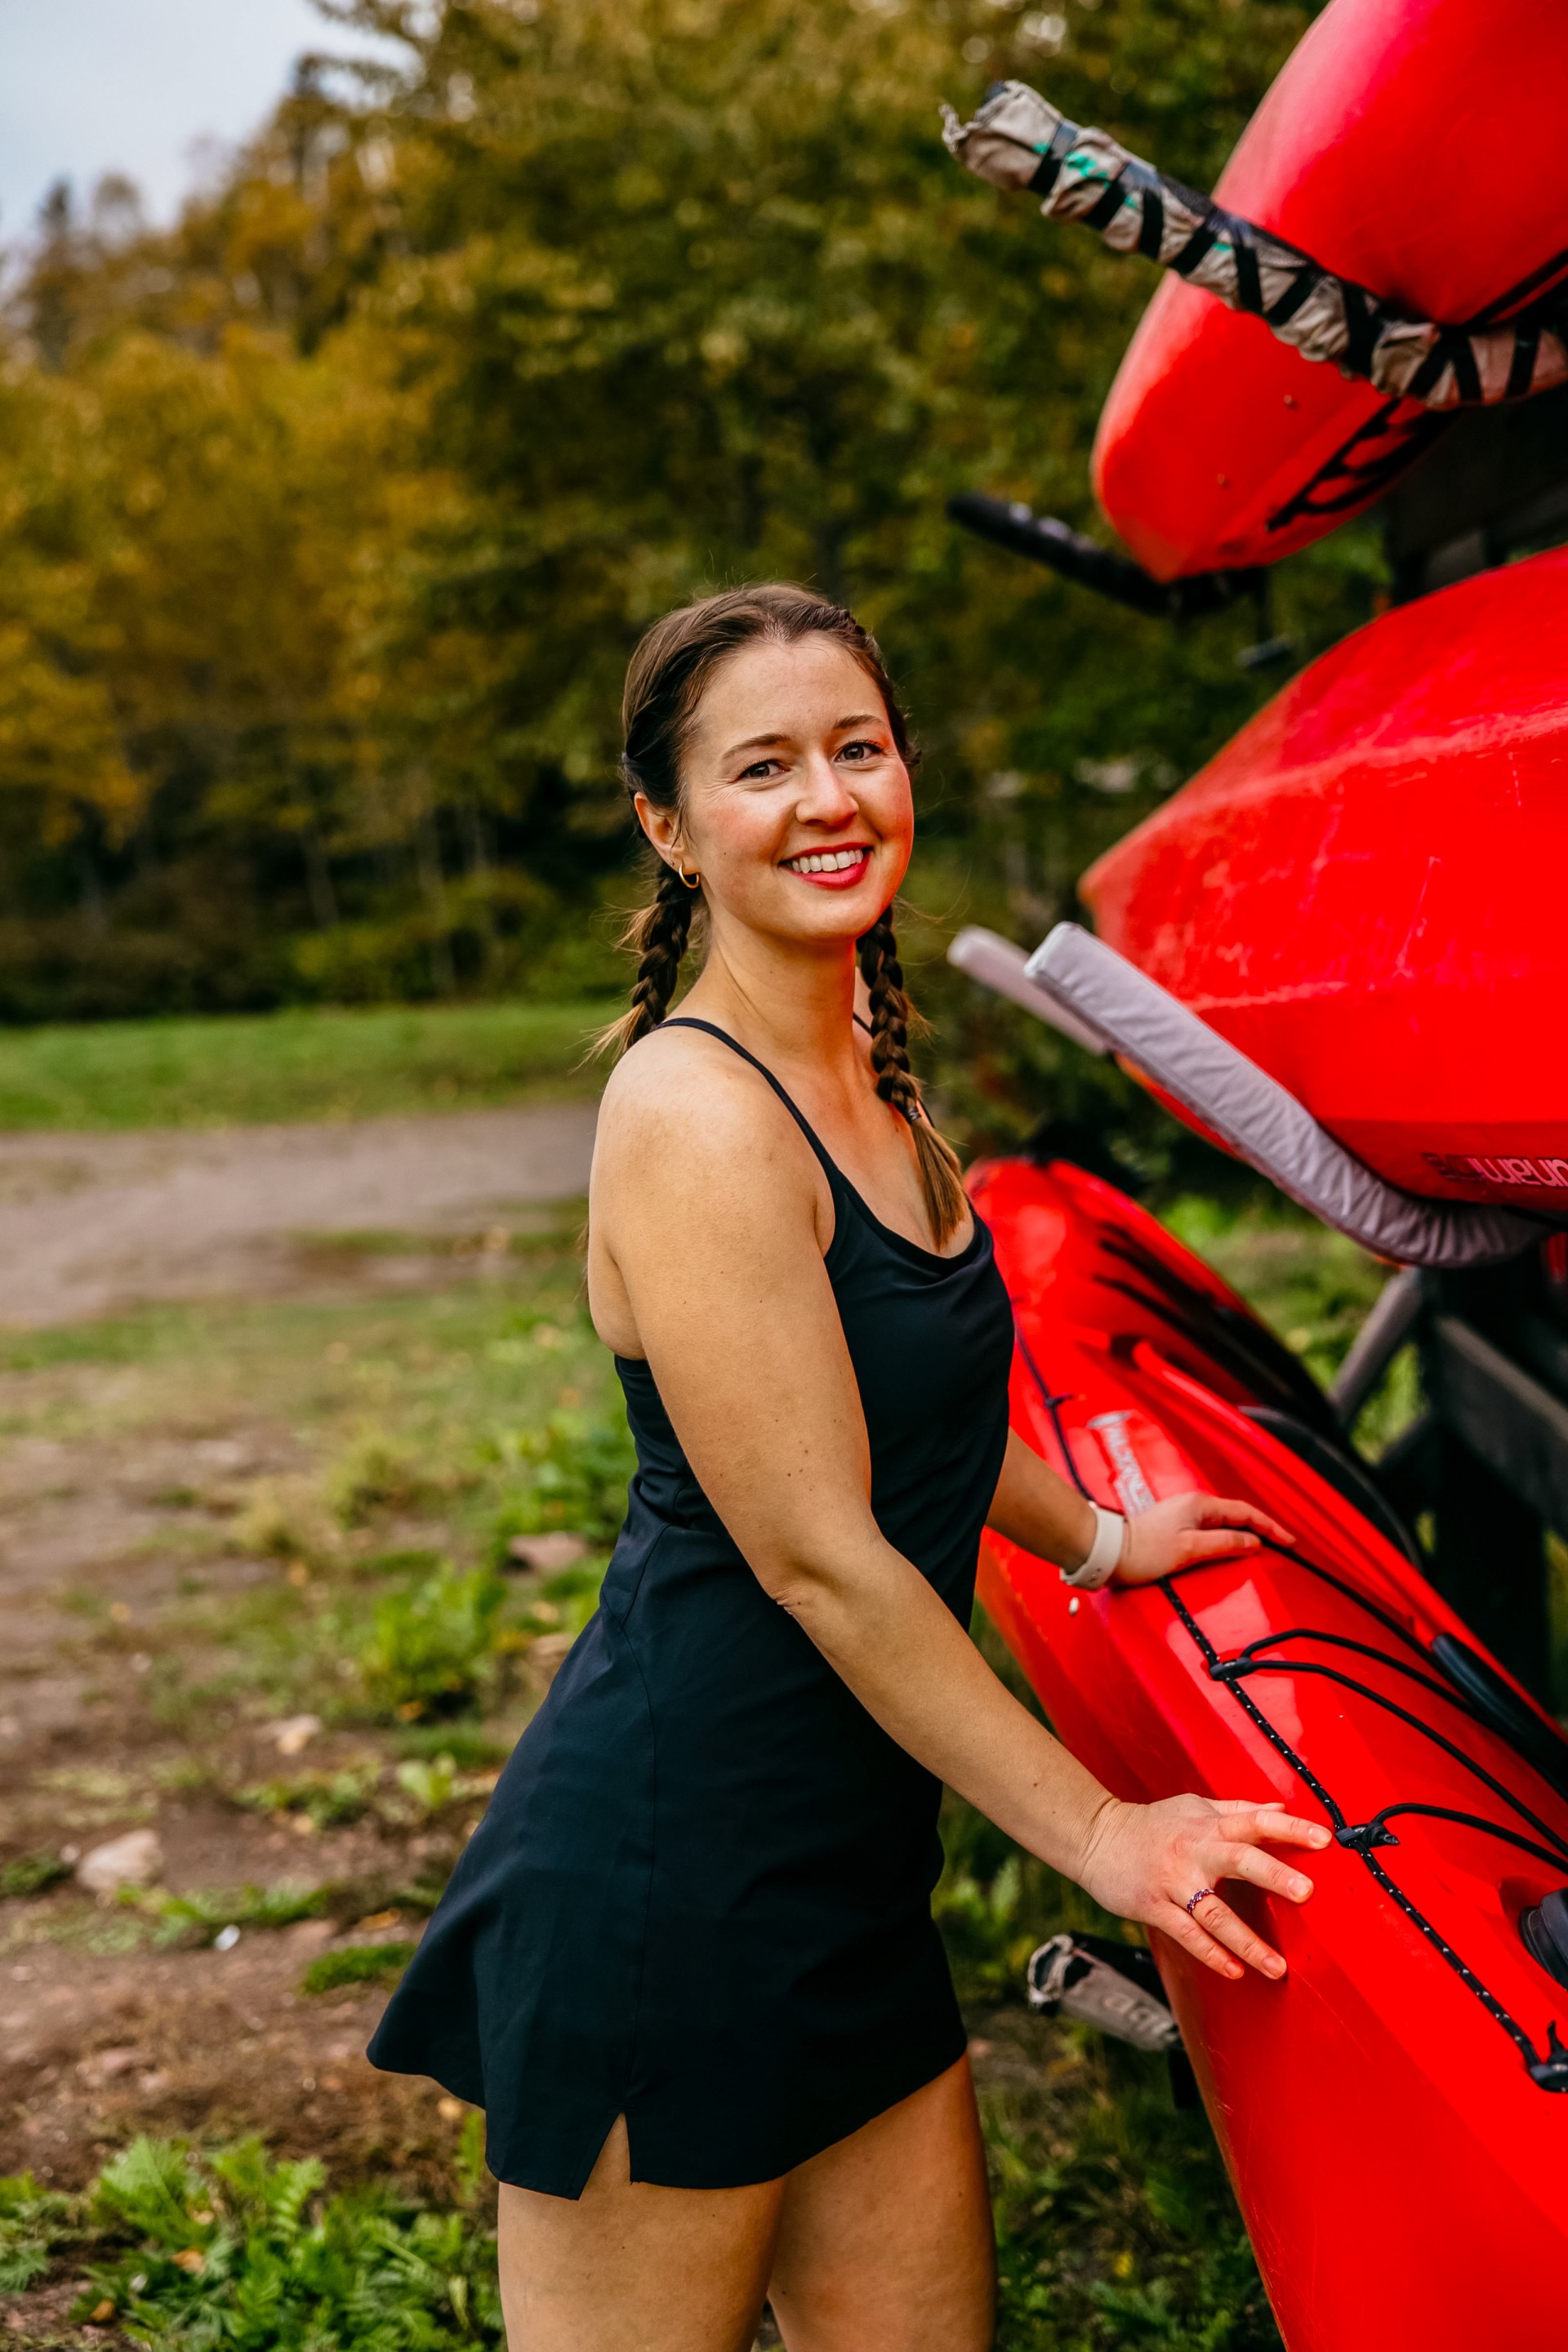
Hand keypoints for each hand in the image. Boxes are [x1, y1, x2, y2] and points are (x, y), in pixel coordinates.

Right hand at [1076, 1793, 1329, 1980]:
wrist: (1096, 1836)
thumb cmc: (1154, 1824)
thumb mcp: (1195, 1808)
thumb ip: (1239, 1810)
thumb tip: (1279, 1807)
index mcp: (1209, 1826)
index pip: (1256, 1821)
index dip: (1290, 1828)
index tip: (1324, 1839)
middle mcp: (1194, 1851)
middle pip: (1239, 1860)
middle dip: (1273, 1875)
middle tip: (1306, 1892)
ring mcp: (1173, 1881)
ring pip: (1214, 1913)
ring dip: (1247, 1941)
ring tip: (1278, 1967)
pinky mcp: (1154, 1907)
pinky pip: (1186, 1934)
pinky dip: (1211, 1954)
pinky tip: (1235, 1971)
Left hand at [1114, 1492, 1292, 1584]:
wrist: (1108, 1552)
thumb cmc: (1144, 1551)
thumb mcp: (1189, 1549)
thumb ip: (1224, 1543)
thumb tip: (1252, 1542)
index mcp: (1199, 1505)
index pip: (1245, 1513)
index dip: (1270, 1527)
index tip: (1289, 1541)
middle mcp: (1193, 1505)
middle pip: (1237, 1516)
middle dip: (1262, 1529)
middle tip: (1283, 1545)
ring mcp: (1183, 1515)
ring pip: (1224, 1523)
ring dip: (1245, 1534)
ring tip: (1264, 1548)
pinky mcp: (1175, 1528)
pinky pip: (1211, 1531)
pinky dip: (1228, 1539)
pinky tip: (1233, 1548)